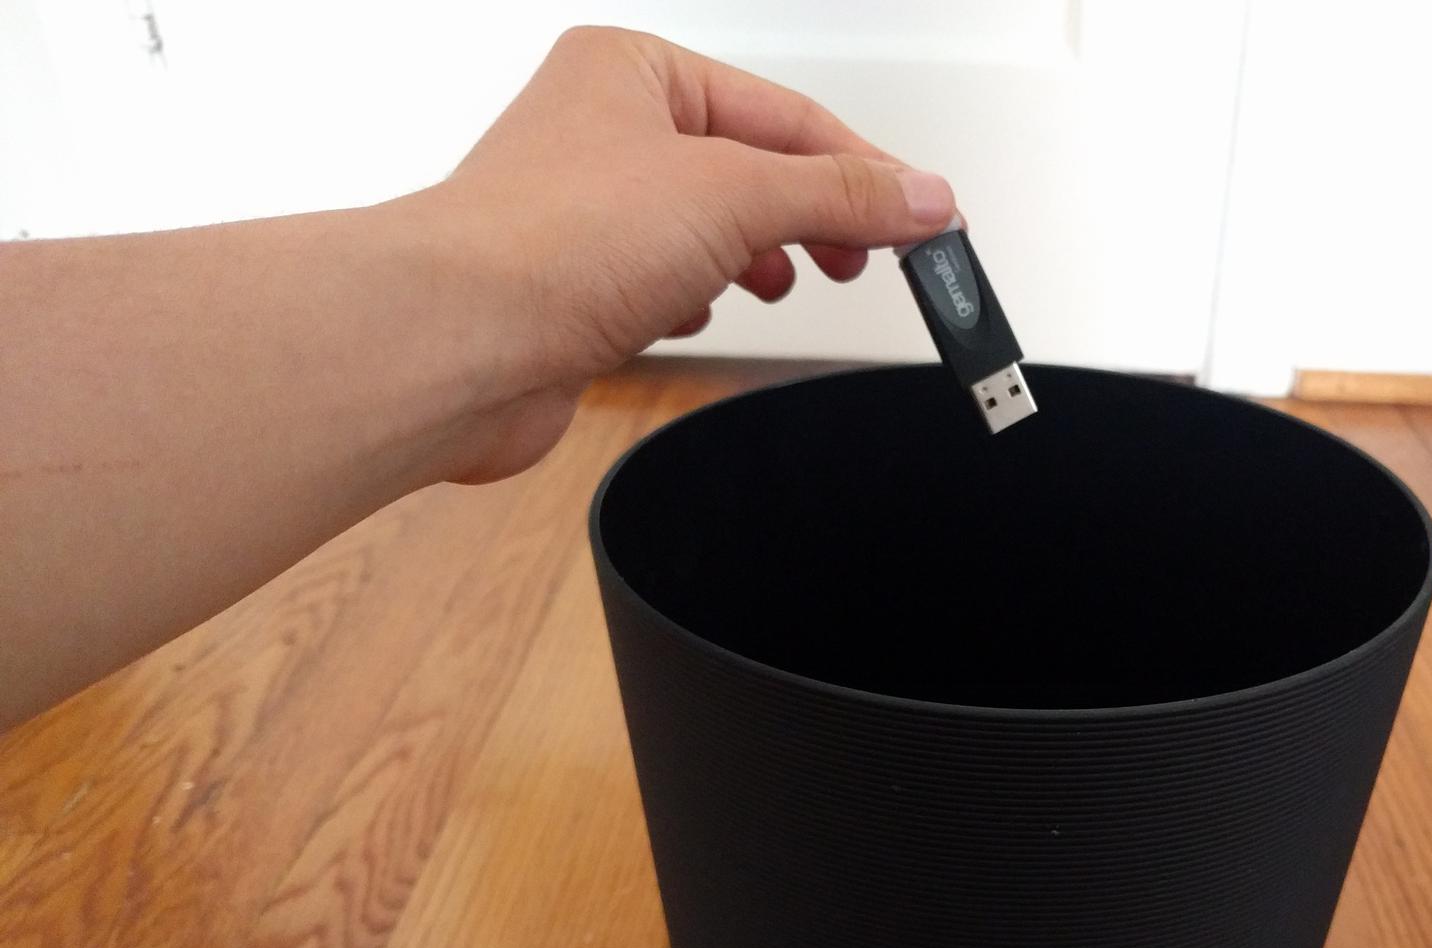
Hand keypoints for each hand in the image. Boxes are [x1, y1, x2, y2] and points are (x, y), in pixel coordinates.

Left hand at [424, 27, 957, 391]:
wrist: (456, 343)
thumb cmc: (547, 243)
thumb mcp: (734, 196)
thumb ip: (839, 197)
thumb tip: (920, 195)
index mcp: (635, 69)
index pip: (785, 115)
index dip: (864, 171)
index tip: (925, 216)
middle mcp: (606, 130)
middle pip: (752, 168)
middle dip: (811, 216)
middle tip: (868, 256)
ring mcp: (590, 211)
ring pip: (709, 226)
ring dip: (755, 259)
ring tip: (787, 278)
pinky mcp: (580, 286)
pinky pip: (668, 280)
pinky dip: (697, 297)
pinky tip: (699, 311)